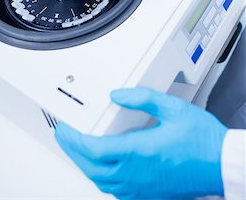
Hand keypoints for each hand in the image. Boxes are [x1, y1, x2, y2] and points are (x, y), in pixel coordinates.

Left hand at [55, 87, 227, 199]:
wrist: (221, 164)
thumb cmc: (202, 141)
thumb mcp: (173, 108)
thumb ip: (142, 98)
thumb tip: (118, 95)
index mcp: (139, 152)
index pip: (93, 149)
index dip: (73, 139)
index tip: (65, 129)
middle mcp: (136, 174)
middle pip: (91, 167)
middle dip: (72, 151)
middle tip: (63, 136)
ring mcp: (141, 188)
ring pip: (100, 181)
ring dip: (84, 164)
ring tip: (77, 149)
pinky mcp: (148, 194)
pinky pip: (115, 190)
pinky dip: (100, 177)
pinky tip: (101, 167)